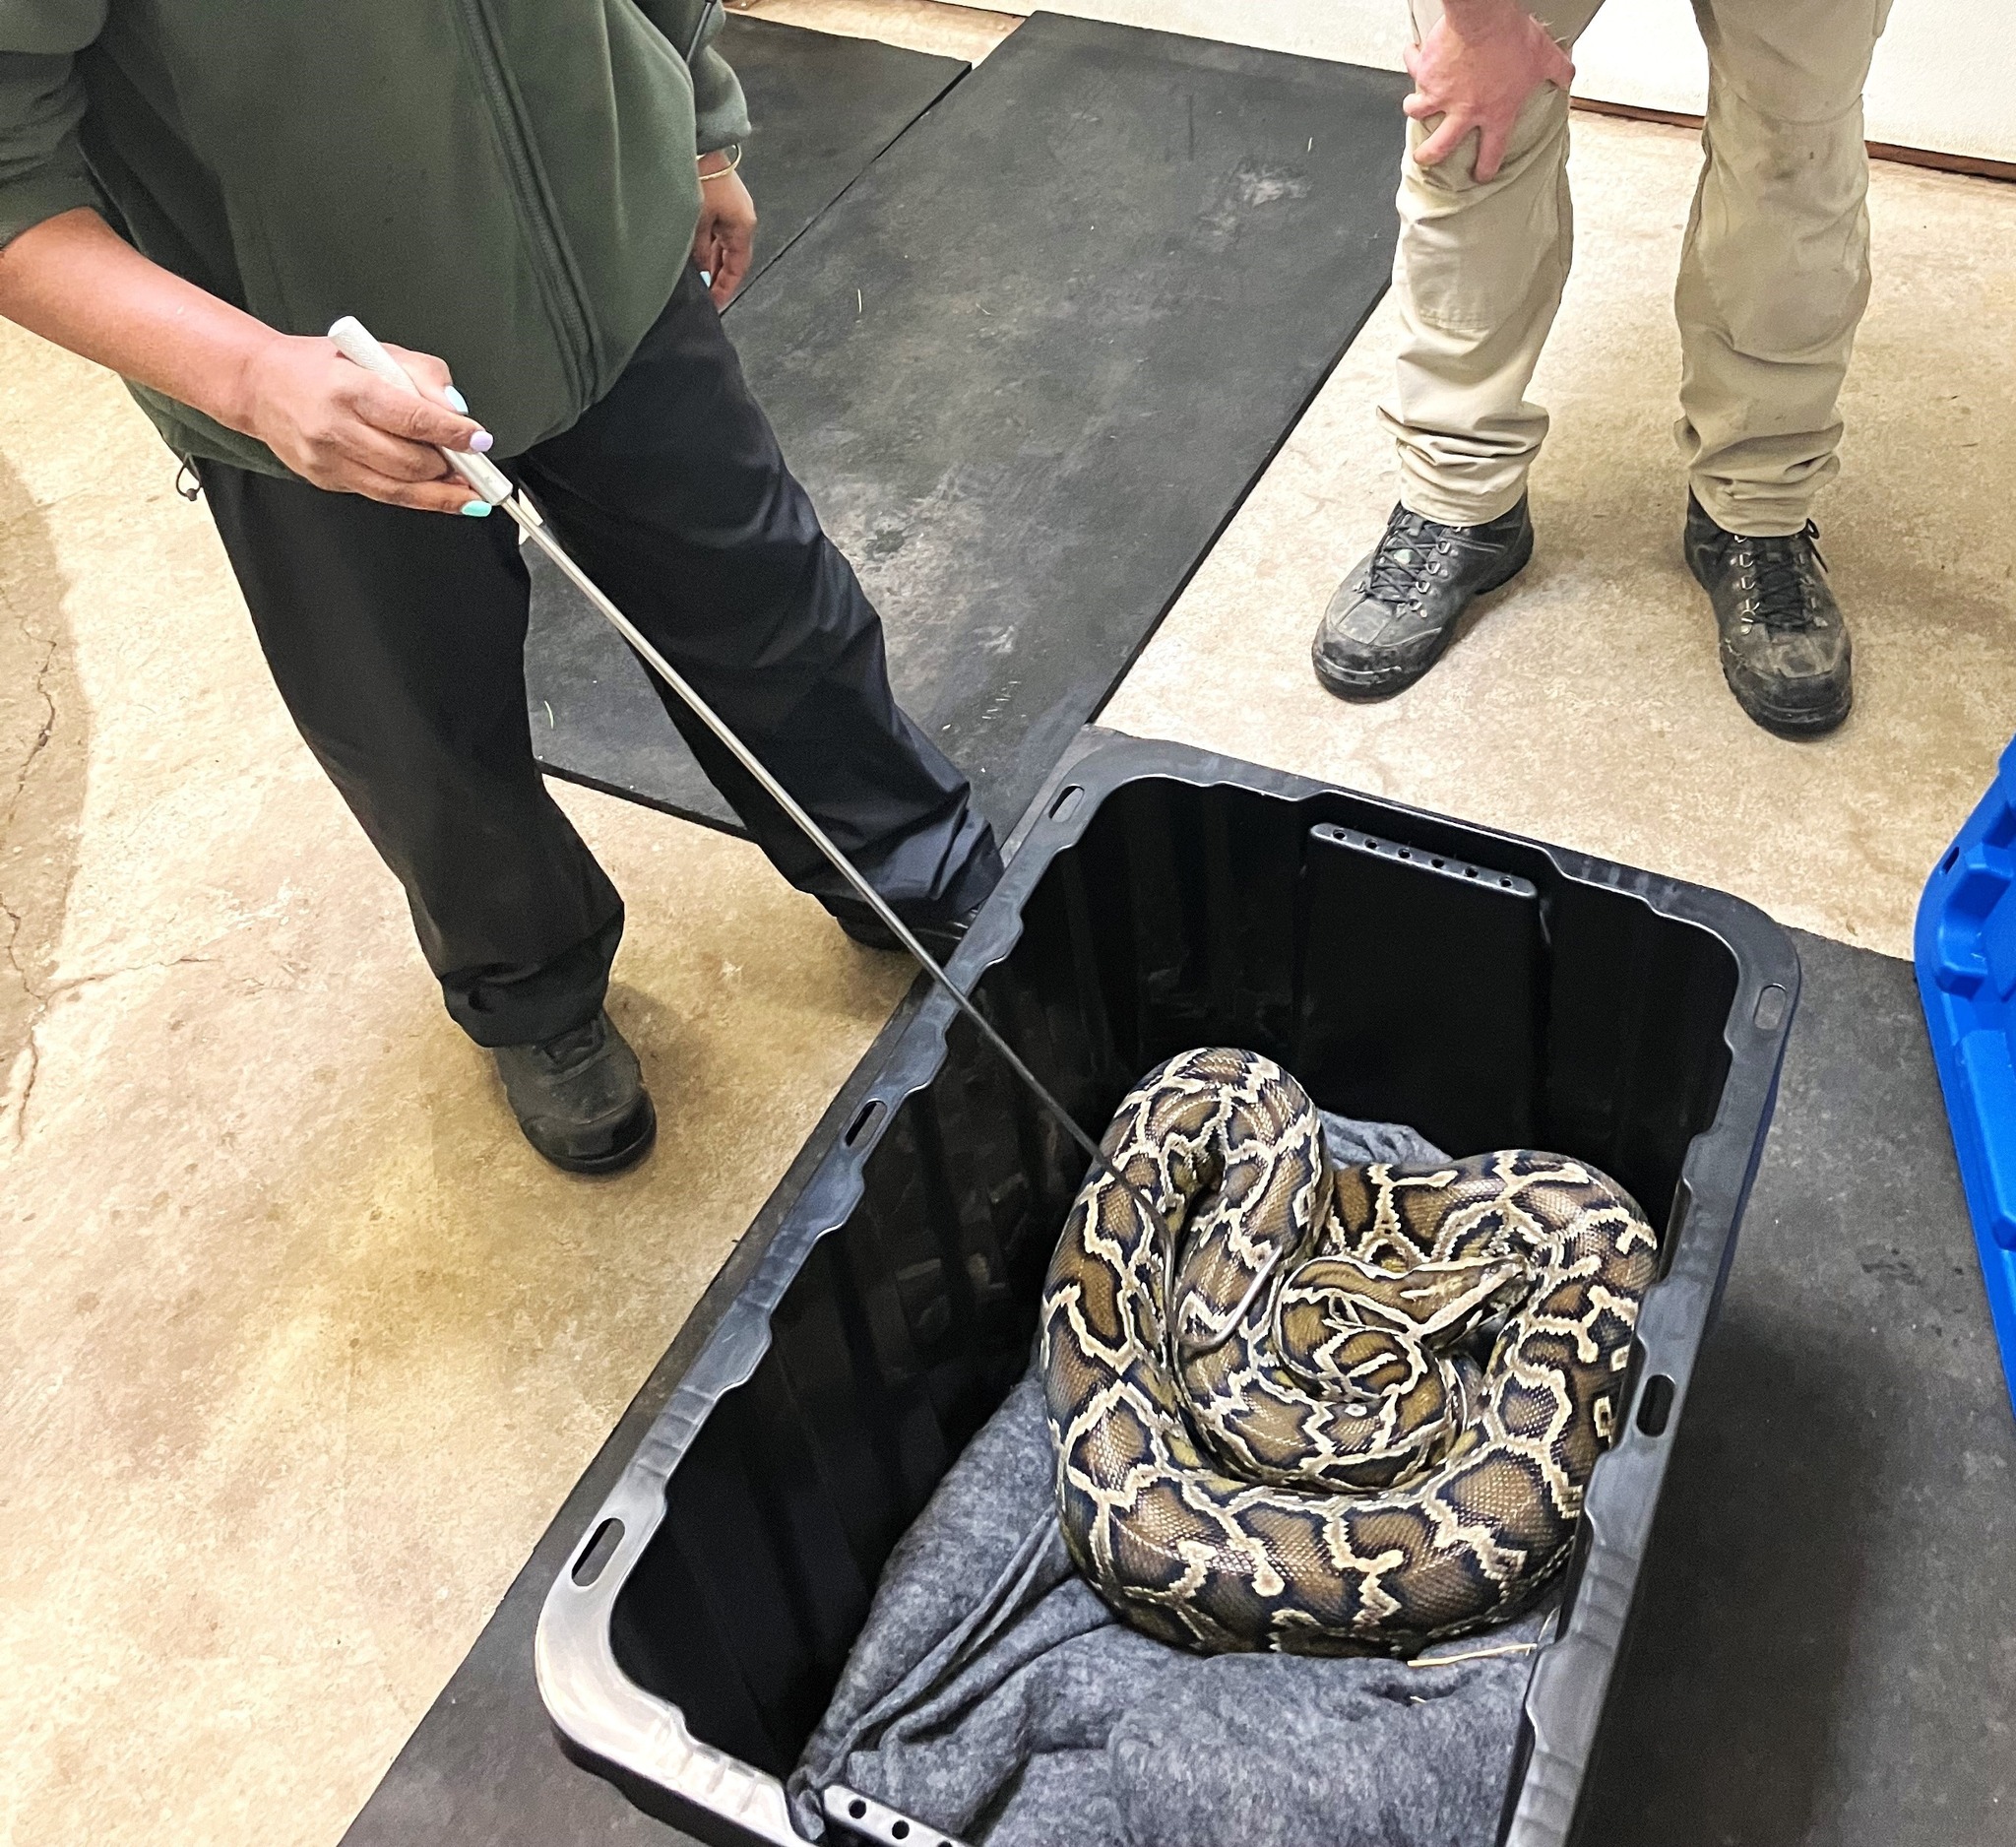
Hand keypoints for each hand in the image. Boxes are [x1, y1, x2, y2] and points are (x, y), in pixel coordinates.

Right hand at [229, 334, 493, 512]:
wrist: (260, 385)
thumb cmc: (321, 367)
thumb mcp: (375, 351)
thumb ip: (422, 375)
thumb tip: (457, 409)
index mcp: (349, 388)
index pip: (412, 417)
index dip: (452, 434)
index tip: (479, 440)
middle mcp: (335, 427)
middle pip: (408, 462)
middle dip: (450, 467)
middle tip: (474, 463)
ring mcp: (328, 459)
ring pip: (398, 490)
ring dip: (441, 493)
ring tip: (466, 489)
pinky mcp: (326, 480)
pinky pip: (381, 495)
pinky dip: (416, 496)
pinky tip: (436, 491)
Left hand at [693, 158, 756, 307]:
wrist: (701, 144)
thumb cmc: (701, 179)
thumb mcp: (698, 221)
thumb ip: (699, 250)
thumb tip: (701, 271)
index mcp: (743, 227)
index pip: (737, 267)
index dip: (726, 287)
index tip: (715, 304)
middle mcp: (743, 221)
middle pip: (733, 258)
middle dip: (719, 277)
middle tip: (705, 296)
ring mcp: (735, 210)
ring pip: (725, 245)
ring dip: (713, 261)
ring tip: (700, 279)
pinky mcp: (725, 201)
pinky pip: (719, 231)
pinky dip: (710, 246)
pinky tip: (698, 255)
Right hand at [1404, 0, 1574, 182]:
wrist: (1484, 17)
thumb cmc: (1511, 38)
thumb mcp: (1544, 56)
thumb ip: (1558, 70)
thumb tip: (1568, 76)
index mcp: (1494, 112)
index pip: (1491, 152)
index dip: (1485, 168)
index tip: (1479, 174)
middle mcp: (1464, 110)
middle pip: (1440, 147)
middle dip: (1430, 157)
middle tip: (1426, 158)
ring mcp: (1441, 94)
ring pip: (1418, 113)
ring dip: (1414, 110)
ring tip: (1414, 106)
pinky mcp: (1426, 72)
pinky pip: (1413, 68)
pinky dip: (1412, 59)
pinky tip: (1413, 54)